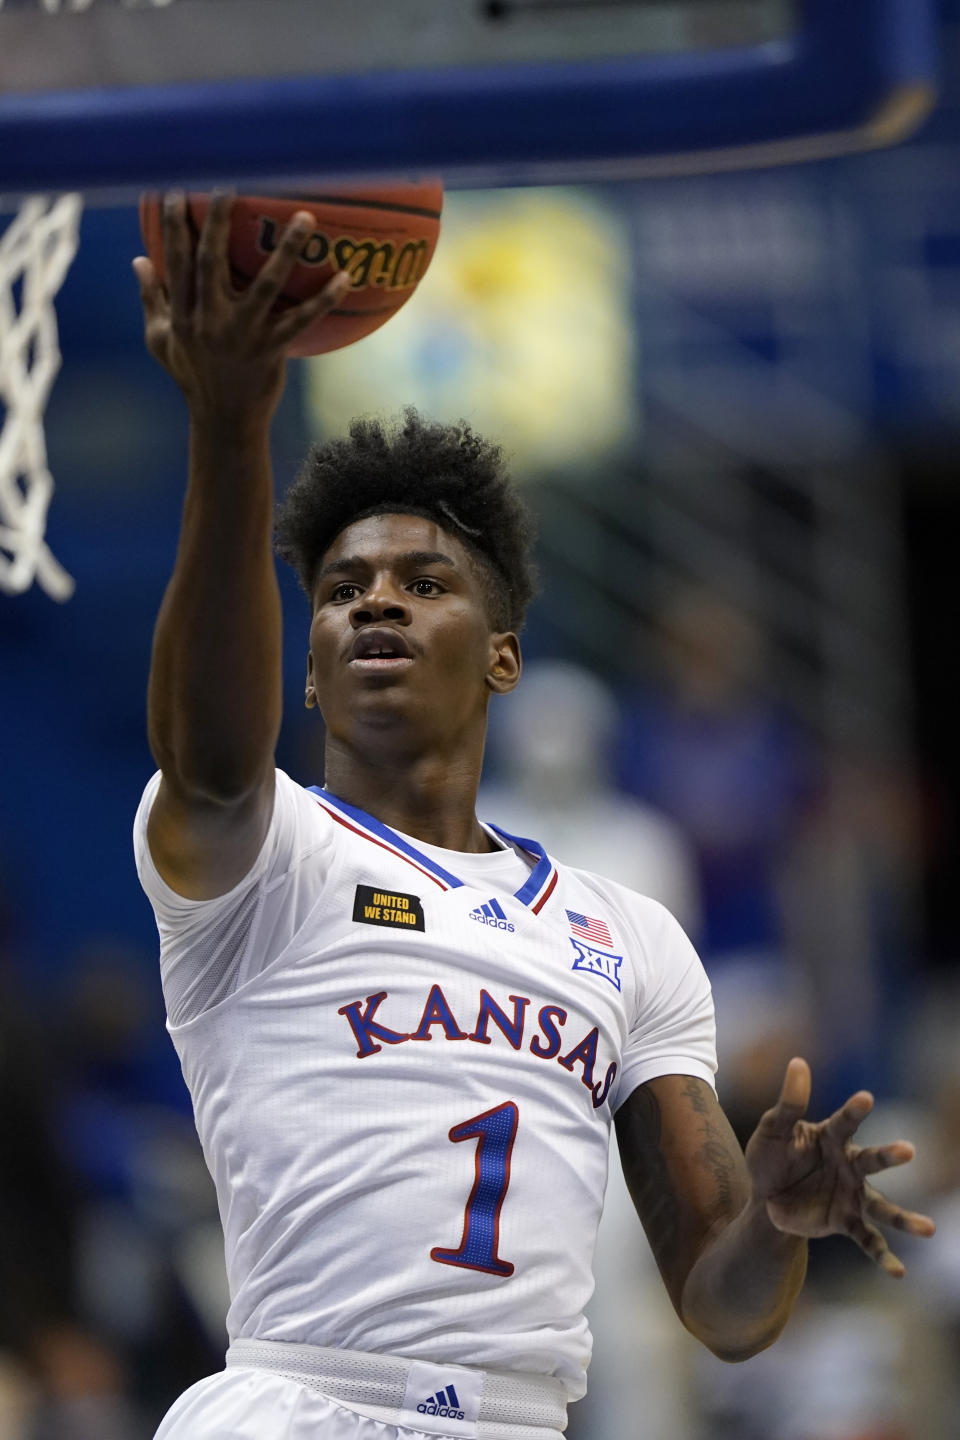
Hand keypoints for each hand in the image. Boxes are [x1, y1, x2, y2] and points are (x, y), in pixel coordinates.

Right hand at [132, 191, 349, 423]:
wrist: (224, 420)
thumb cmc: (193, 376)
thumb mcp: (163, 341)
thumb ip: (153, 301)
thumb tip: (138, 260)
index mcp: (182, 314)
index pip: (174, 261)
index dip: (173, 225)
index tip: (174, 190)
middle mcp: (209, 320)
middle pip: (211, 261)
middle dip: (217, 221)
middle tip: (229, 183)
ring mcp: (242, 335)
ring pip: (266, 284)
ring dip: (287, 249)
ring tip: (304, 217)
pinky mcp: (271, 349)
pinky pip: (301, 319)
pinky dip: (324, 299)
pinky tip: (344, 277)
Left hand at [745, 1057, 934, 1275]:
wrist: (766, 1198)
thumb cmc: (771, 1157)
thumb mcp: (772, 1131)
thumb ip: (788, 1104)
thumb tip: (798, 1062)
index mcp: (831, 1138)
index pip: (845, 1123)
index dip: (854, 1110)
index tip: (865, 1097)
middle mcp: (849, 1165)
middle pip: (872, 1161)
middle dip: (889, 1156)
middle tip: (909, 1151)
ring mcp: (851, 1195)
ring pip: (882, 1207)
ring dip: (904, 1218)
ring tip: (928, 1229)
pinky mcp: (846, 1221)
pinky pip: (868, 1240)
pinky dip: (883, 1256)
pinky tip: (898, 1273)